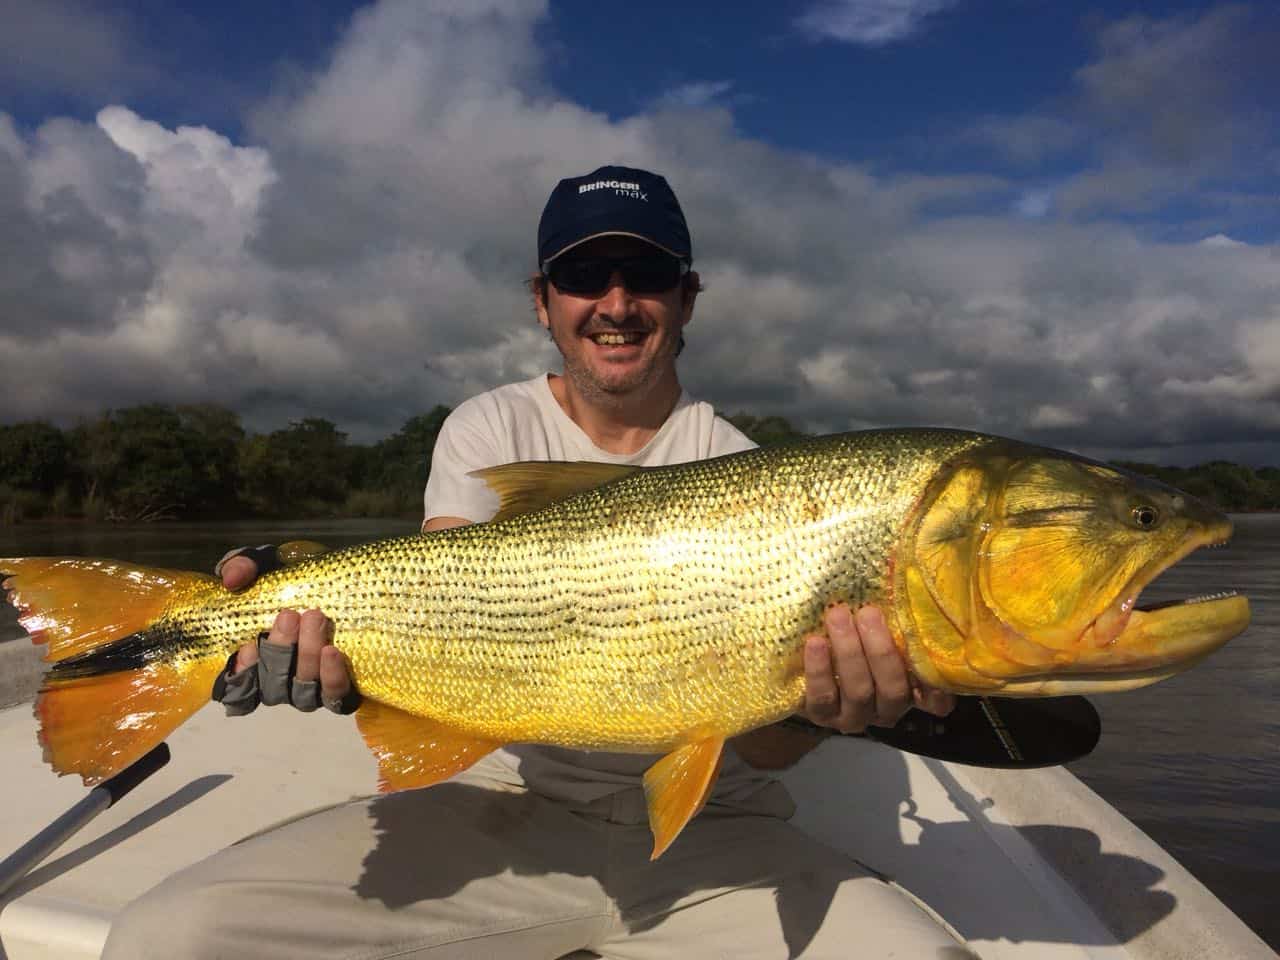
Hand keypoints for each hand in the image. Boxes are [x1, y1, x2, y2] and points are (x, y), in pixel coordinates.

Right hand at [213, 553, 358, 714]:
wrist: (336, 582)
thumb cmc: (291, 579)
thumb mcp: (263, 564)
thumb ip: (242, 565)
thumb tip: (231, 579)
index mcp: (253, 661)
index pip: (238, 686)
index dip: (243, 672)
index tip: (249, 644)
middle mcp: (279, 682)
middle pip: (274, 686)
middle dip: (280, 650)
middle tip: (291, 614)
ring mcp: (310, 688)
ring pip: (303, 692)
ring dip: (307, 655)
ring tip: (315, 619)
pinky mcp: (340, 686)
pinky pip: (336, 695)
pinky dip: (332, 677)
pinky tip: (333, 651)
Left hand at [800, 603, 953, 733]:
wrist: (804, 667)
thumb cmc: (855, 634)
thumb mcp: (877, 627)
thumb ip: (895, 615)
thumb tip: (902, 563)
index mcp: (910, 692)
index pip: (937, 701)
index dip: (937, 688)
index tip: (931, 658)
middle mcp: (887, 709)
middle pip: (893, 688)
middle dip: (881, 650)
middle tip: (868, 613)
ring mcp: (855, 716)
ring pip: (859, 692)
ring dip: (849, 652)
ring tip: (838, 616)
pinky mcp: (823, 716)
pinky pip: (822, 699)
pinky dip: (819, 670)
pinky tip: (815, 642)